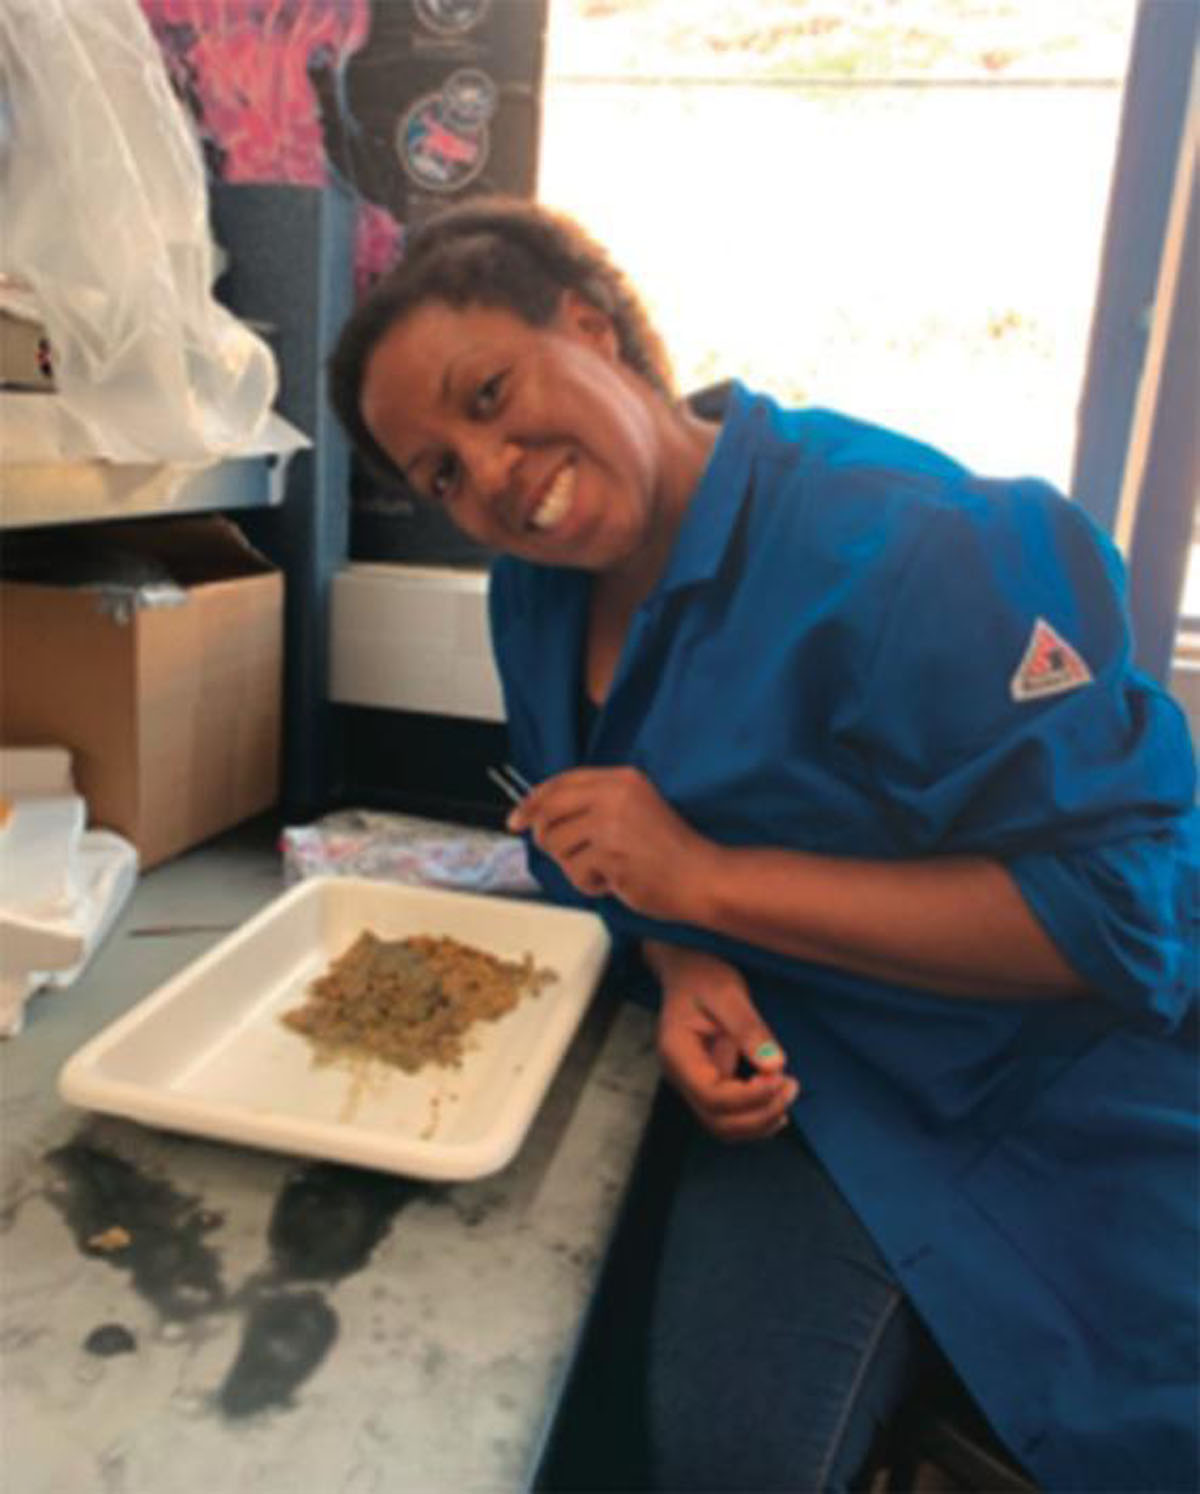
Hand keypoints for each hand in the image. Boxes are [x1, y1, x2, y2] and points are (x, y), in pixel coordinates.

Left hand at [507, 766, 715, 921]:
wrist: (702, 876)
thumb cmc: (669, 850)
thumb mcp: (633, 808)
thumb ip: (594, 805)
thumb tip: (540, 817)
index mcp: (621, 778)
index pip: (561, 782)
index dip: (533, 800)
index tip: (518, 816)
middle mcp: (614, 795)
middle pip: (549, 811)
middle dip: (543, 835)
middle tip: (556, 850)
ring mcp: (611, 824)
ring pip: (557, 844)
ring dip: (573, 864)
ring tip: (602, 869)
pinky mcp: (610, 854)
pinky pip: (575, 871)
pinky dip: (589, 884)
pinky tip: (613, 882)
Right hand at [652, 946, 799, 1142]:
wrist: (687, 968)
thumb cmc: (703, 974)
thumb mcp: (728, 992)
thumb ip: (749, 1029)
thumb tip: (775, 1066)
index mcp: (677, 1053)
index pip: (712, 1096)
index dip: (750, 1097)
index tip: (781, 1079)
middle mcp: (680, 1076)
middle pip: (717, 1120)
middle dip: (759, 1113)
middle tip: (791, 1086)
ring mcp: (692, 1083)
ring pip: (723, 1125)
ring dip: (759, 1121)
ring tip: (788, 1093)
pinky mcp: (708, 1082)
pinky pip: (729, 1114)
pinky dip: (755, 1116)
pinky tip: (778, 1103)